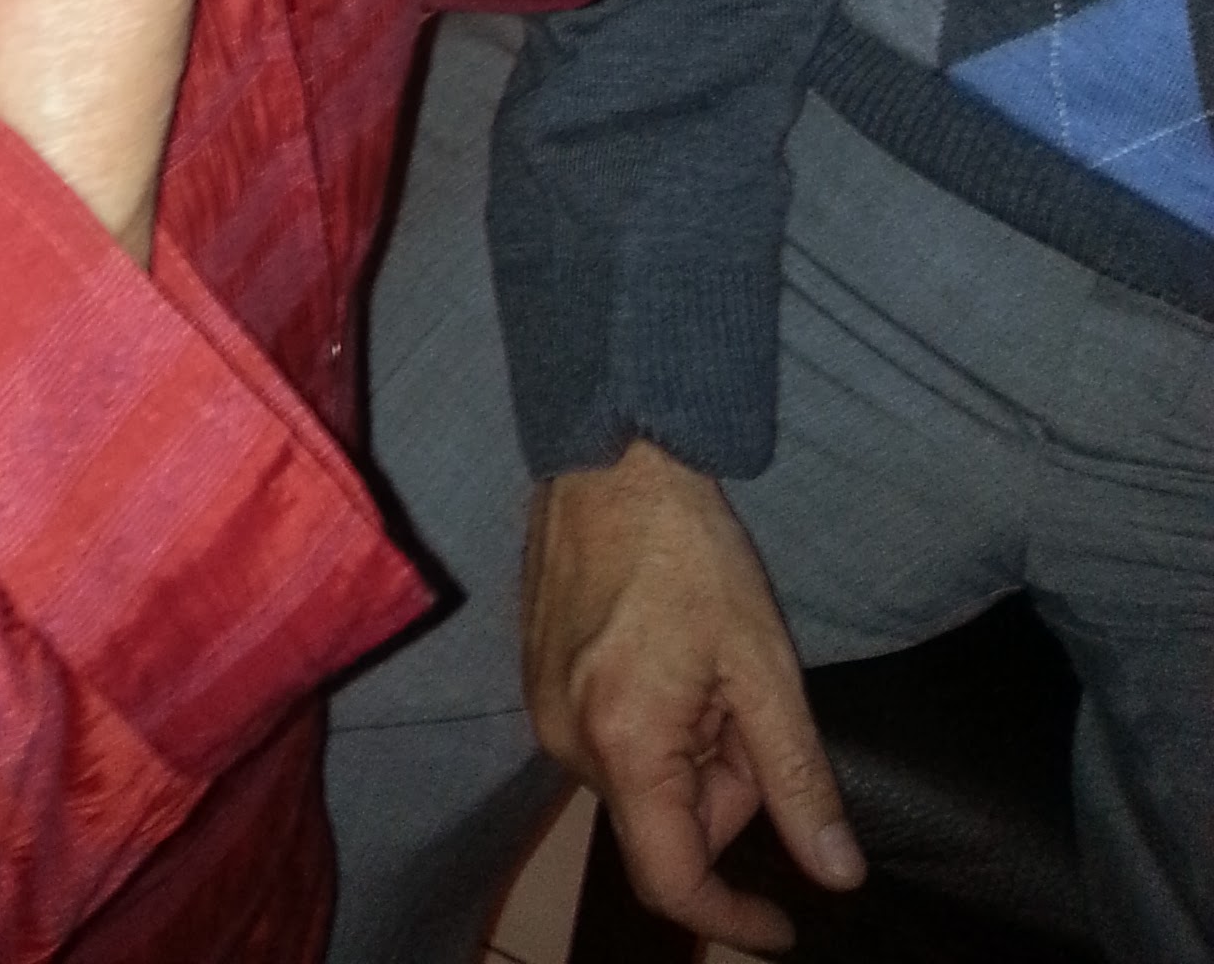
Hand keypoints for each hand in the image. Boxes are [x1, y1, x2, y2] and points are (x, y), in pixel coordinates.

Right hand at [521, 439, 865, 953]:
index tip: (783, 928)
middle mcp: (568, 742)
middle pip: (663, 822)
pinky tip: (669, 656)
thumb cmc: (690, 552)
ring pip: (637, 780)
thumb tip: (838, 873)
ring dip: (687, 750)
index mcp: (625, 745)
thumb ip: (798, 778)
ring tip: (706, 667)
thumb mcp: (764, 666)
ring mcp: (543, 710)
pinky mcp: (537, 679)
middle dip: (721, 786)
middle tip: (747, 706)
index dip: (731, 919)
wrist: (610, 458)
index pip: (672, 878)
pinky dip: (651, 724)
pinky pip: (605, 741)